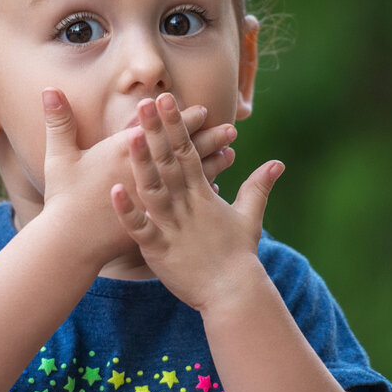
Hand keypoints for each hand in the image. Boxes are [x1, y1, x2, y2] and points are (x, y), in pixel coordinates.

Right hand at [38, 89, 237, 266]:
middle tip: (230, 128)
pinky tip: (217, 189)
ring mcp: (154, 198)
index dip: (182, 119)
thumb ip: (59, 121)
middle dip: (207, 138)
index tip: (203, 109)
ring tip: (231, 154)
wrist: (71, 244)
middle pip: (182, 151)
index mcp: (125, 154)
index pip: (160, 130)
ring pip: (190, 176)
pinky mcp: (159, 219)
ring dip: (212, 164)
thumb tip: (48, 89)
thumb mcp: (59, 157)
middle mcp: (146, 174)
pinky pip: (187, 203)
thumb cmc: (64, 198)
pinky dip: (200, 195)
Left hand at [110, 92, 283, 311]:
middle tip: (145, 101)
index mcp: (203, 194)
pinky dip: (128, 210)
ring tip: (128, 136)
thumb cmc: (238, 256)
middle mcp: (187, 205)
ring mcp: (172, 226)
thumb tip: (277, 163)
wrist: (234, 293)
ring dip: (141, 163)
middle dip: (157, 131)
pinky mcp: (159, 249)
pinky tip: (113, 191)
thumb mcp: (249, 217)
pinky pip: (140, 227)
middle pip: (169, 162)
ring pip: (154, 189)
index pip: (188, 151)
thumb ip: (258, 187)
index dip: (176, 124)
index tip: (166, 99)